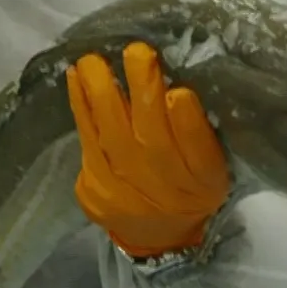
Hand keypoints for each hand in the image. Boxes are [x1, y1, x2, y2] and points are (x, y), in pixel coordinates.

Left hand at [66, 42, 230, 258]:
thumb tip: (177, 85)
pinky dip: (80, 107)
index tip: (179, 92)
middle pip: (152, 140)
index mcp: (205, 180)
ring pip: (111, 138)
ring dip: (100, 94)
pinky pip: (86, 142)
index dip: (188, 126)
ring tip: (93, 60)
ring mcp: (125, 192)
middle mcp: (165, 190)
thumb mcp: (211, 164)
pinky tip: (75, 78)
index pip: (199, 154)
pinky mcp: (94, 190)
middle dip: (143, 94)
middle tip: (136, 52)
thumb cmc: (189, 184)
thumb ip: (200, 132)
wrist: (157, 235)